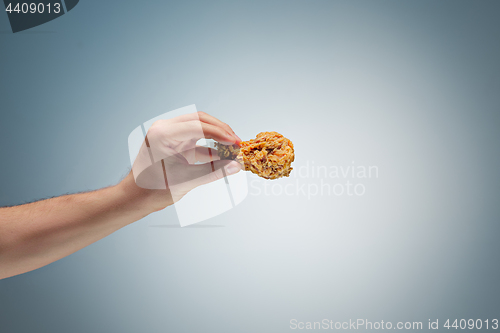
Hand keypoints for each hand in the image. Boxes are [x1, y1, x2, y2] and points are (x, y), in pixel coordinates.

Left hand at [120, 111, 242, 211]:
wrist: (135, 198)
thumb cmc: (152, 190)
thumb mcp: (185, 181)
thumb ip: (213, 172)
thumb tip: (235, 166)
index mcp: (162, 134)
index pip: (198, 126)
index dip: (220, 133)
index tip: (235, 142)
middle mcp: (165, 129)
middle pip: (200, 121)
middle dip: (221, 131)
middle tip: (237, 142)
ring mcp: (170, 135)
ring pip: (200, 129)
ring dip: (217, 138)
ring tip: (233, 150)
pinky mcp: (175, 144)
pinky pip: (197, 141)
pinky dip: (210, 149)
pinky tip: (223, 158)